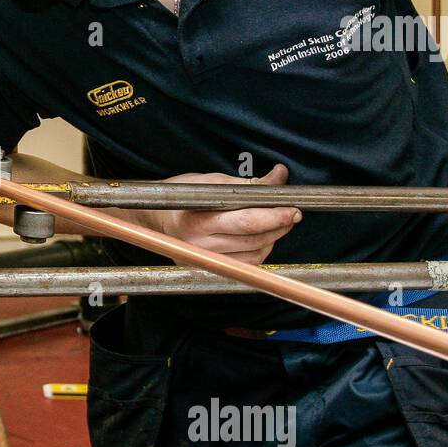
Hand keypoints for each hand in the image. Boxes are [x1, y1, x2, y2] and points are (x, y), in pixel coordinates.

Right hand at [126, 163, 300, 264]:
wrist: (154, 220)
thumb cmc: (180, 198)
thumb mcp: (208, 182)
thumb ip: (246, 183)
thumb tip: (278, 177)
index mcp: (196, 220)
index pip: (245, 221)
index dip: (273, 215)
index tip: (292, 208)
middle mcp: (200, 245)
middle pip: (253, 239)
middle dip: (279, 225)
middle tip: (292, 212)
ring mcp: (205, 260)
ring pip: (254, 254)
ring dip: (273, 238)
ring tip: (278, 222)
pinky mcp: (211, 269)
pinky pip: (247, 264)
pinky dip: (262, 250)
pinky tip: (263, 238)